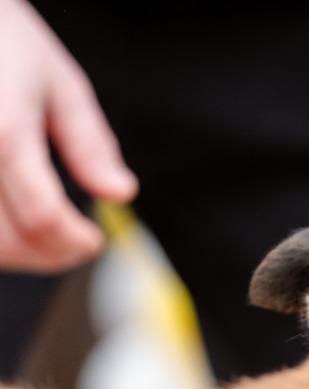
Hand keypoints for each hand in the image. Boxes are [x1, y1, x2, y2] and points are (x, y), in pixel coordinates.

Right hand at [0, 0, 136, 272]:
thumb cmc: (2, 39)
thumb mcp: (57, 81)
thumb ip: (89, 142)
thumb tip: (122, 191)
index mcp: (5, 130)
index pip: (43, 216)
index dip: (76, 242)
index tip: (94, 240)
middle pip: (11, 241)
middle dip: (54, 255)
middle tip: (79, 244)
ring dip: (23, 255)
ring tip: (52, 238)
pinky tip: (19, 228)